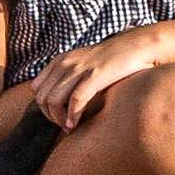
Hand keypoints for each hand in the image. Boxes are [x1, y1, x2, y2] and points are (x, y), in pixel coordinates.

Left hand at [32, 31, 157, 129]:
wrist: (137, 46)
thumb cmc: (112, 61)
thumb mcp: (83, 65)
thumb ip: (68, 78)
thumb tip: (57, 102)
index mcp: (59, 61)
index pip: (37, 88)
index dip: (43, 107)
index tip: (56, 117)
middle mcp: (65, 63)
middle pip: (42, 97)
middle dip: (50, 116)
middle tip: (63, 126)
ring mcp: (79, 69)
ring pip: (53, 100)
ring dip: (59, 119)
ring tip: (69, 127)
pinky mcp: (95, 75)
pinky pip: (75, 100)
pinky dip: (72, 116)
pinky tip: (75, 124)